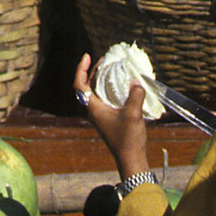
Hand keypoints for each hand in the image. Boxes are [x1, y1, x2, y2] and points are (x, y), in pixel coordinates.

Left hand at [75, 54, 149, 180]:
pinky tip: (123, 86)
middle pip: (87, 86)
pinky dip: (111, 89)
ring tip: (112, 69)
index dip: (81, 68)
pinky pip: (106, 99)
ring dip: (103, 80)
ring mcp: (101, 116)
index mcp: (93, 108)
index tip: (88, 56)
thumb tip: (136, 81)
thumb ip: (134, 95)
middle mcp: (94, 111)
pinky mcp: (109, 120)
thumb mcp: (132, 114)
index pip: (79, 84)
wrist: (131, 159)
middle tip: (104, 60)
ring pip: (97, 93)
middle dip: (94, 71)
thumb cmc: (128, 138)